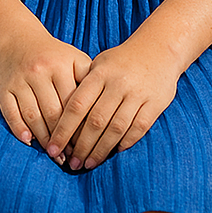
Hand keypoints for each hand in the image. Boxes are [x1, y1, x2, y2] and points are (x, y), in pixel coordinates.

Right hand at [0, 29, 92, 159]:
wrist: (18, 40)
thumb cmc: (54, 55)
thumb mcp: (75, 59)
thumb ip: (89, 80)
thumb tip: (102, 110)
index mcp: (60, 65)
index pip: (73, 103)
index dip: (80, 126)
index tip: (86, 145)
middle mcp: (39, 72)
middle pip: (53, 113)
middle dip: (63, 139)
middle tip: (71, 158)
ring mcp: (20, 81)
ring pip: (33, 117)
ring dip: (44, 140)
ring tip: (55, 156)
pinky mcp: (4, 89)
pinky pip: (11, 114)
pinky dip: (20, 130)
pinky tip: (30, 143)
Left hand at [47, 40, 179, 169]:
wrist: (158, 48)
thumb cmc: (122, 60)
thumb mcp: (100, 64)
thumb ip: (84, 86)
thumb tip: (63, 118)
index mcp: (100, 73)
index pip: (76, 105)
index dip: (63, 129)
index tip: (52, 148)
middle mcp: (117, 84)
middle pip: (95, 121)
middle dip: (81, 147)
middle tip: (71, 164)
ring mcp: (137, 94)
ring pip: (115, 129)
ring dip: (100, 150)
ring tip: (88, 165)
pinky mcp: (155, 103)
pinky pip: (138, 128)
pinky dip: (125, 142)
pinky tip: (114, 152)